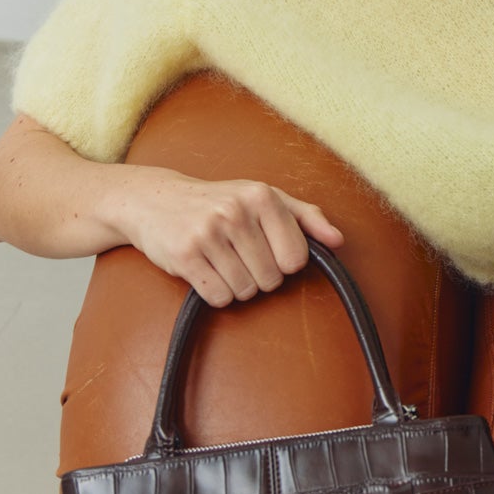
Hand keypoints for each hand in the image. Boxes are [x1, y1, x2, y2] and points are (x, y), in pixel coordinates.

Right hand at [113, 167, 344, 306]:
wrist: (155, 199)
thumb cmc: (218, 201)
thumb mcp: (264, 198)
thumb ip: (306, 217)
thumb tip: (338, 241)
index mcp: (262, 196)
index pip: (296, 258)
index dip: (284, 263)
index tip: (267, 250)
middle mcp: (236, 211)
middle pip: (271, 279)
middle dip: (258, 276)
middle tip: (238, 256)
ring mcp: (208, 233)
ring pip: (245, 291)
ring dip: (236, 286)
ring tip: (221, 261)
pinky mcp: (185, 256)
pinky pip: (219, 297)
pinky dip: (216, 294)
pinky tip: (206, 272)